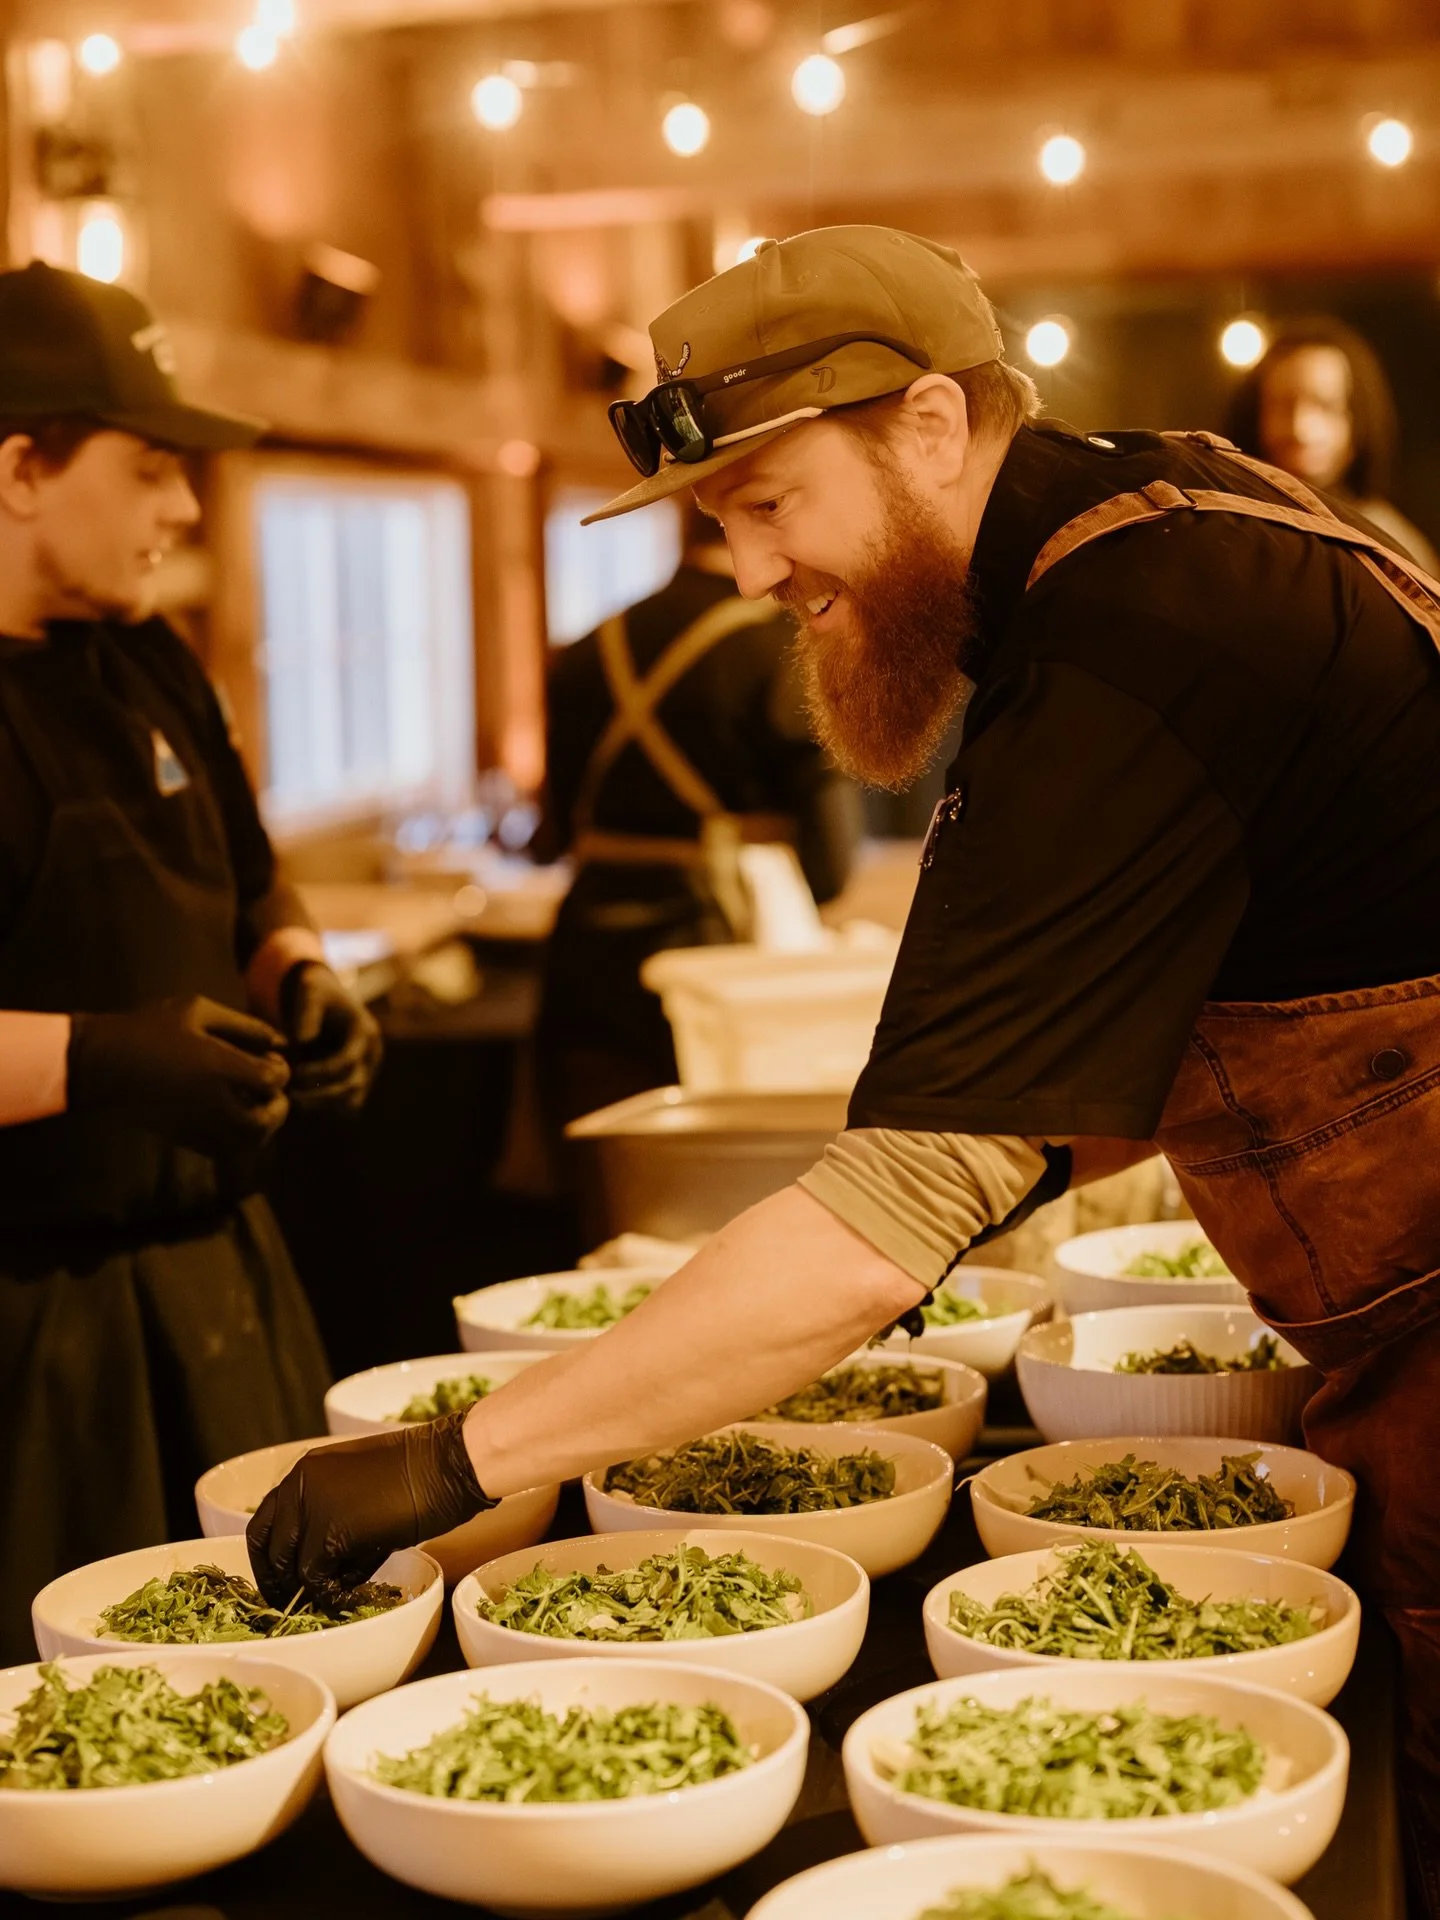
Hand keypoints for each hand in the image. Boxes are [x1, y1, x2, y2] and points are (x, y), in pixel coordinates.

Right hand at [68, 995, 288, 1159]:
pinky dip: (237, 1140)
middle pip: (266, 1122)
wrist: (104, 1062)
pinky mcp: (184, 1138)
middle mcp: (215, 1102)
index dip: (281, 1071)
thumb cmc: (151, 1028)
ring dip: (259, 1127)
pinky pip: (223, 1151)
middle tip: (270, 1093)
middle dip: (277, 1108)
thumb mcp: (198, 1010)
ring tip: (253, 1106)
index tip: (270, 1060)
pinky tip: (230, 1117)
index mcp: (221, 1068)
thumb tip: (279, 1041)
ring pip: (247, 1143)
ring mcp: (199, 1125)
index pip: (274, 1080)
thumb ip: (244, 1026)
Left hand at [247, 1414, 494, 1605]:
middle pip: (268, 1548)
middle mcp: (299, 1484)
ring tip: (339, 1595)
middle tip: (295, 1603)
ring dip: (312, 1589)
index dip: (268, 1559)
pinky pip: (317, 1579)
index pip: (263, 1522)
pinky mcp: (331, 1534)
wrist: (448, 1463)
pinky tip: (353, 1594)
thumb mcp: (358, 1485)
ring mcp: (312, 1508)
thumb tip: (318, 1566)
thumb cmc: (418, 1472)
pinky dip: (332, 1593)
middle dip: (278, 1581)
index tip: (279, 1581)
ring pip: (292, 1568)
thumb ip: (329, 1514)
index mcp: (304, 1470)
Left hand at [279, 962, 381, 1111]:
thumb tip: (302, 1041)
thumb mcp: (308, 992)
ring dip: (323, 1106)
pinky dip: (324, 1108)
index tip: (293, 1075)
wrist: (322, 997)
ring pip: (351, 1102)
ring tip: (293, 1101)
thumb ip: (305, 1013)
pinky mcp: (357, 1081)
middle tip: (290, 1097)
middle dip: (321, 1095)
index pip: (347, 1062)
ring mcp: (368, 1070)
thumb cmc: (313, 992)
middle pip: (353, 1086)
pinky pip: (345, 1105)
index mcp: (365, 1032)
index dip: (319, 1073)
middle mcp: (372, 1054)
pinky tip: (300, 1103)